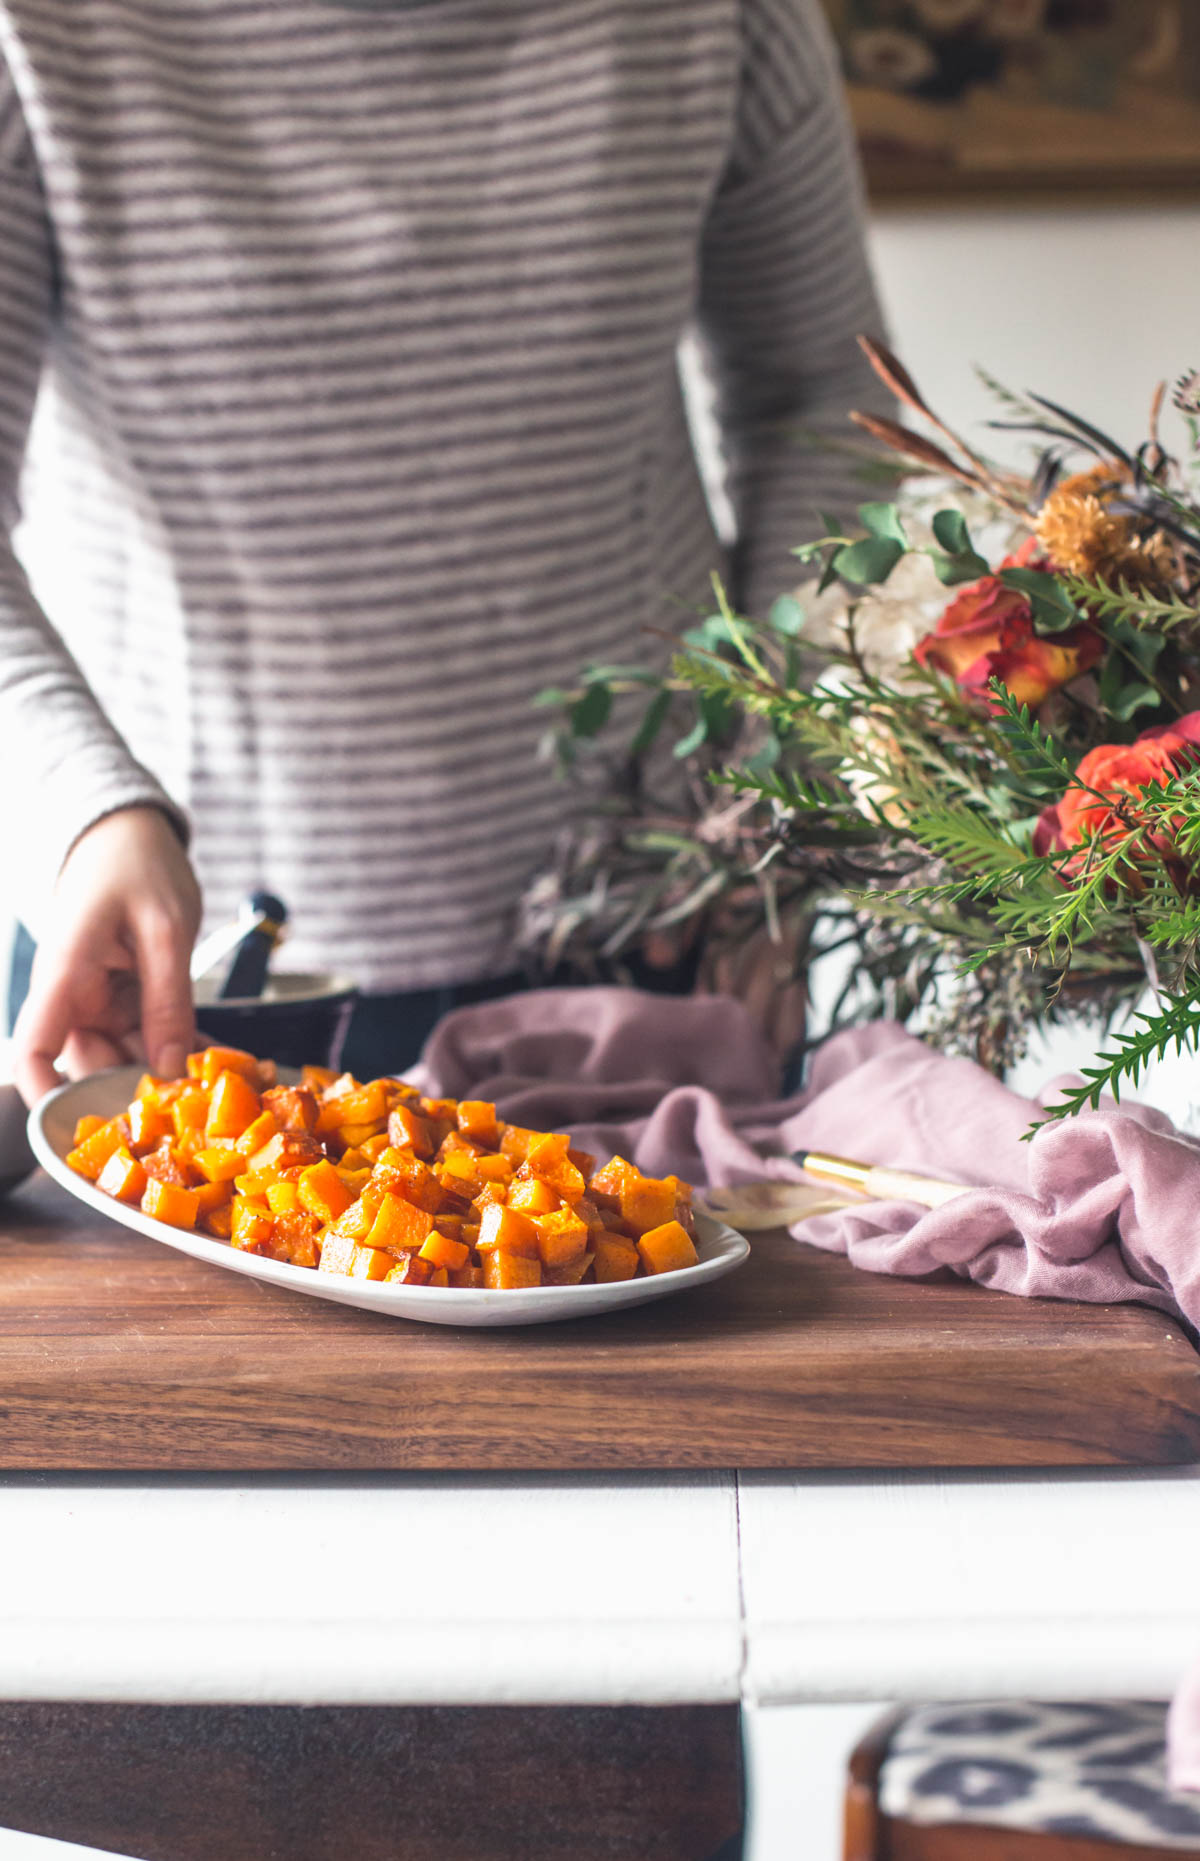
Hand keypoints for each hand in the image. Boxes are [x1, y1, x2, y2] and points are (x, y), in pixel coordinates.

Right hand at [12, 807, 201, 1104]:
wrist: (129, 830)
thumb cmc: (137, 864)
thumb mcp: (165, 931)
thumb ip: (167, 1002)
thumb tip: (168, 1070)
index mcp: (64, 977)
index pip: (34, 1052)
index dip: (47, 1098)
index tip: (85, 1132)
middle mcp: (73, 995)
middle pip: (91, 1065)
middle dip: (138, 1089)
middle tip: (197, 1108)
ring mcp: (98, 997)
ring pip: (126, 1053)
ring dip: (167, 1067)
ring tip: (220, 1078)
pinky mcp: (123, 994)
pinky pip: (147, 1032)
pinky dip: (178, 1042)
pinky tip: (218, 1054)